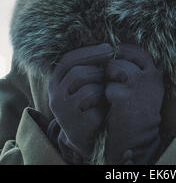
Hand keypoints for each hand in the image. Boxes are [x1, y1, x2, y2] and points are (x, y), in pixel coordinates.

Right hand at [47, 43, 113, 163]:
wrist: (89, 136)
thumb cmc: (91, 101)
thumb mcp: (85, 81)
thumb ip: (89, 65)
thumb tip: (108, 46)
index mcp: (55, 81)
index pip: (68, 60)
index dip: (89, 52)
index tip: (109, 48)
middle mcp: (55, 96)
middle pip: (78, 73)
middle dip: (99, 71)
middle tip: (112, 74)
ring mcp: (64, 113)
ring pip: (89, 90)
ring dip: (103, 89)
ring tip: (107, 93)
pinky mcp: (76, 127)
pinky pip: (96, 108)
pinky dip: (104, 106)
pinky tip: (106, 109)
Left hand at [104, 43, 164, 164]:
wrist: (139, 140)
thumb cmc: (138, 111)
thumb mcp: (144, 87)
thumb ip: (137, 69)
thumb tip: (117, 50)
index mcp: (155, 73)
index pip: (137, 51)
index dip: (124, 52)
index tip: (115, 58)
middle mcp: (149, 76)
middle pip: (123, 56)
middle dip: (112, 65)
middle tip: (110, 77)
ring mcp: (138, 85)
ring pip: (114, 67)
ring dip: (108, 78)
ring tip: (111, 92)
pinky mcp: (124, 96)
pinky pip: (107, 86)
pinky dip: (104, 95)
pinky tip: (109, 104)